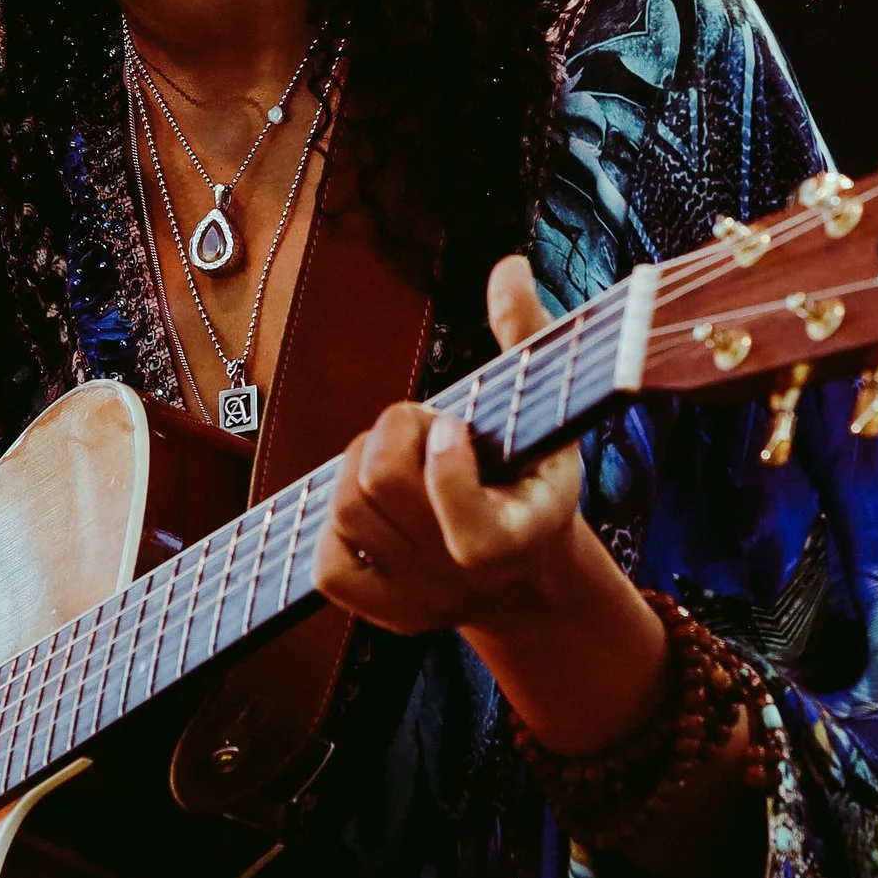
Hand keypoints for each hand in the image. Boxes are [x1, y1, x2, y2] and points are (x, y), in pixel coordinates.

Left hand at [315, 254, 666, 749]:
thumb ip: (529, 340)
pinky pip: (329, 568)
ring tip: (392, 450)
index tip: (451, 423)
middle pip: (384, 490)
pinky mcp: (386, 612)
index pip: (472, 531)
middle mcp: (469, 576)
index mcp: (523, 534)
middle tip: (416, 421)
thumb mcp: (548, 413)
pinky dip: (333, 526)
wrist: (526, 578)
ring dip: (358, 461)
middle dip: (389, 433)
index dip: (445, 466)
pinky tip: (368, 501)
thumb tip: (508, 265)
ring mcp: (424, 599)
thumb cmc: (534, 476)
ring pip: (348, 513)